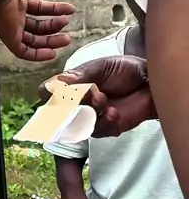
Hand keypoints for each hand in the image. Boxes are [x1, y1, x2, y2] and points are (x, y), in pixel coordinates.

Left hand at [0, 0, 75, 60]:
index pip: (39, 9)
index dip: (55, 10)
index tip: (70, 10)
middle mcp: (13, 14)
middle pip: (36, 26)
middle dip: (53, 26)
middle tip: (67, 23)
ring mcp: (10, 26)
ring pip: (31, 40)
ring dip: (49, 41)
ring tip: (66, 39)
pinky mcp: (8, 37)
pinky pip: (22, 51)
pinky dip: (37, 55)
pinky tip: (52, 53)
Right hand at [40, 56, 156, 136]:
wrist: (150, 81)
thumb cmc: (125, 69)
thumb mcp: (100, 67)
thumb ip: (79, 77)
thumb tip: (56, 84)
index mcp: (71, 84)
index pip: (47, 92)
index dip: (49, 94)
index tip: (60, 90)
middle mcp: (77, 102)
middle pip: (58, 112)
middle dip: (71, 104)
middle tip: (86, 92)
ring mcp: (90, 116)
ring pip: (76, 124)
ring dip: (88, 111)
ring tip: (102, 99)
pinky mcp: (106, 128)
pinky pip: (97, 131)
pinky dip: (104, 121)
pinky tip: (113, 111)